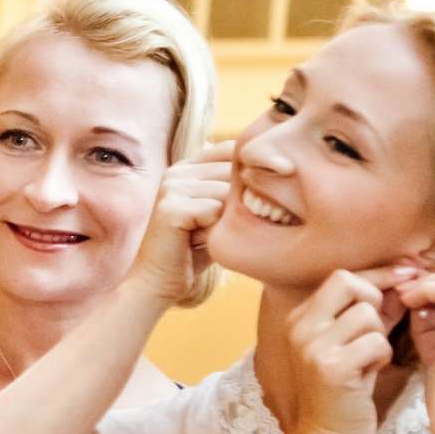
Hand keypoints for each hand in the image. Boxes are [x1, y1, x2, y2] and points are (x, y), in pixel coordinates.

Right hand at [125, 141, 232, 306]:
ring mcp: (171, 187)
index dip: (248, 174)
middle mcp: (177, 171)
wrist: (157, 283)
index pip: (232, 150)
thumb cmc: (193, 251)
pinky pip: (214, 210)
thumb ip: (236, 189)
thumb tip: (277, 172)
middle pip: (233, 171)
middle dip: (238, 202)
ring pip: (226, 192)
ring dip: (225, 220)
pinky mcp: (170, 207)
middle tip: (220, 229)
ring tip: (205, 236)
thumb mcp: (220, 214)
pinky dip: (213, 231)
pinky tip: (195, 242)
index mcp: (188, 167)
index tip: (248, 203)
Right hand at [281, 265, 409, 433]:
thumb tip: (404, 277)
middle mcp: (300, 327)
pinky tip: (369, 373)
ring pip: (368, 315)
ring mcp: (312, 346)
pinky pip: (376, 342)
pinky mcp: (330, 367)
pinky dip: (382, 357)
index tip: (408, 272)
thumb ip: (373, 311)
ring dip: (380, 336)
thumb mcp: (354, 343)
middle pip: (350, 284)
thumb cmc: (346, 389)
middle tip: (375, 331)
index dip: (378, 275)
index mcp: (300, 318)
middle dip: (375, 303)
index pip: (342, 277)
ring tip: (369, 359)